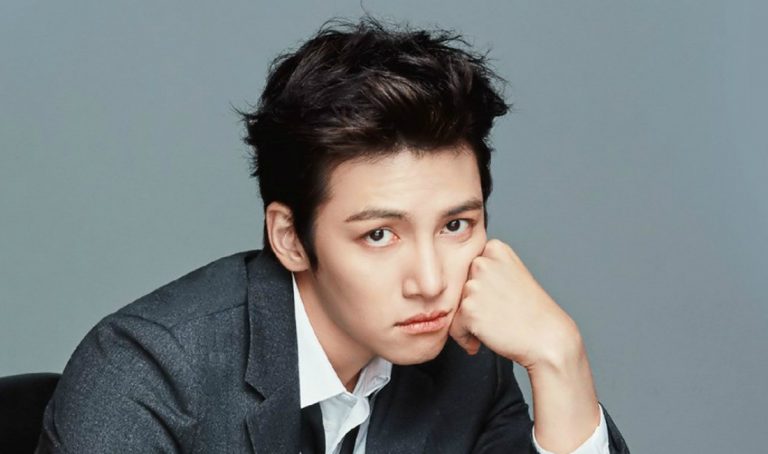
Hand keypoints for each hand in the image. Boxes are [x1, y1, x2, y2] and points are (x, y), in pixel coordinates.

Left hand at [448, 239, 580, 369]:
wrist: (548, 338)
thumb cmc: (533, 312)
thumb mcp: (513, 274)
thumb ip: (489, 269)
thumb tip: (460, 278)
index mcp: (495, 249)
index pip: (469, 267)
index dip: (480, 288)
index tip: (494, 298)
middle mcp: (482, 262)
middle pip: (459, 286)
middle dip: (472, 303)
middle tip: (494, 314)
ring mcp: (474, 285)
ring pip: (456, 307)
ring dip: (468, 321)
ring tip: (492, 327)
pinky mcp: (469, 309)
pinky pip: (454, 327)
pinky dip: (465, 337)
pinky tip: (484, 338)